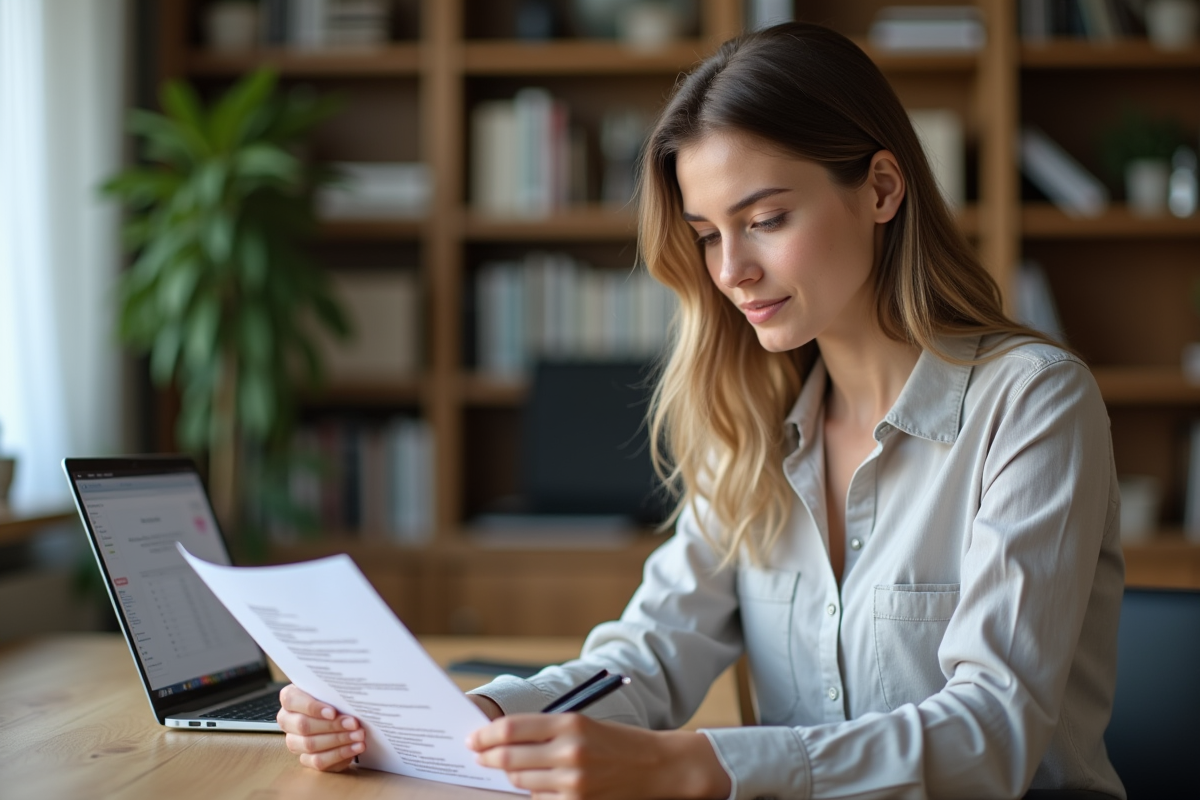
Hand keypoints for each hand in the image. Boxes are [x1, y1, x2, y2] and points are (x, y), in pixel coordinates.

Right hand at [276, 684, 364, 771]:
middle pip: (303, 726)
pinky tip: (356, 748)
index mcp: (290, 698)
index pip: (292, 701)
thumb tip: (349, 695)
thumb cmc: (334, 697)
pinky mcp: (305, 758)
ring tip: (359, 736)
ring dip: (338, 741)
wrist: (341, 713)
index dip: (312, 707)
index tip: (333, 712)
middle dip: (332, 726)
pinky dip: (340, 755)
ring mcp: (295, 741)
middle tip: (354, 724)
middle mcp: (288, 721)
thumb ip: (334, 690)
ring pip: (310, 745)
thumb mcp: (333, 689)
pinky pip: (319, 761)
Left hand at [466, 713, 731, 799]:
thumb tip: (505, 737)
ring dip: (511, 774)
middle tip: (478, 755)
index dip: (486, 734)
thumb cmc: (619, 742)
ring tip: (509, 768)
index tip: (473, 737)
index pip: (512, 728)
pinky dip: (533, 792)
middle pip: (509, 756)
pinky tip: (535, 784)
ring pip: (521, 780)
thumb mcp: (584, 724)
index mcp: (570, 723)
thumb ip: (547, 730)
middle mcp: (570, 751)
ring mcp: (574, 781)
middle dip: (488, 757)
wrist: (659, 766)